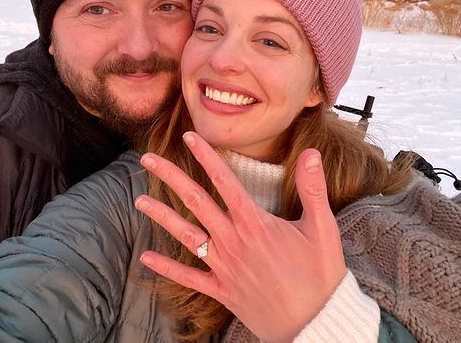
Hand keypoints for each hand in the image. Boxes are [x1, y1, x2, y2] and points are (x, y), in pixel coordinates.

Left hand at [135, 131, 346, 342]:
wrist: (314, 324)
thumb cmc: (320, 276)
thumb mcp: (322, 229)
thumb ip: (312, 188)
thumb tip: (310, 152)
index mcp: (255, 223)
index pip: (224, 181)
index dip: (206, 156)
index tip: (189, 137)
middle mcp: (233, 240)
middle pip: (195, 201)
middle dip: (170, 177)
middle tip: (147, 159)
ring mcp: (223, 266)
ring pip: (186, 235)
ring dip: (161, 216)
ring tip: (138, 201)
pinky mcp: (221, 290)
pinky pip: (188, 278)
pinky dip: (167, 268)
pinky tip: (146, 257)